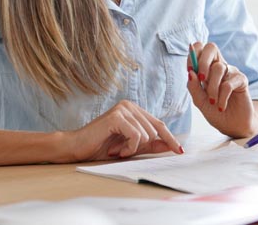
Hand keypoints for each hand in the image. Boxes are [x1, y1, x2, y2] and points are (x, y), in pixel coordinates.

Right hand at [66, 100, 182, 160]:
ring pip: (146, 134)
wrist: (77, 148)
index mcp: (135, 110)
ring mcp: (124, 109)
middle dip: (142, 147)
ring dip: (132, 149)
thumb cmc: (102, 147)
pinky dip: (128, 148)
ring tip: (117, 150)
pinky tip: (116, 150)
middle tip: (122, 151)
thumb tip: (171, 146)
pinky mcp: (117, 116)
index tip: (180, 151)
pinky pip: (136, 136)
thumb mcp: (131, 147)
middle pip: (155, 130)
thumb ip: (150, 144)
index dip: (170, 139)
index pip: (159, 125)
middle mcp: (130, 106)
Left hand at [187, 41, 257, 136]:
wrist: (232, 126)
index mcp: (207, 69)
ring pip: (218, 68)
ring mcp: (230, 72)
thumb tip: (190, 73)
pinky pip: (228, 83)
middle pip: (211, 48)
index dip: (193, 55)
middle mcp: (219, 67)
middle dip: (203, 61)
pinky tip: (221, 106)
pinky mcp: (241, 80)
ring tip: (213, 102)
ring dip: (212, 88)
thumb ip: (194, 88)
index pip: (199, 49)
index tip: (190, 70)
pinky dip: (222, 97)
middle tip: (201, 79)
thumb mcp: (200, 102)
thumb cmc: (215, 112)